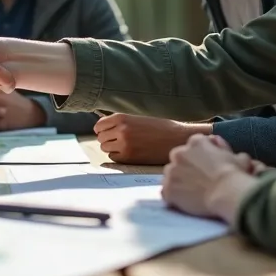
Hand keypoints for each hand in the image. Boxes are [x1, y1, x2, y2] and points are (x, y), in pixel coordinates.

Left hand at [95, 113, 210, 164]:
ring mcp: (124, 144)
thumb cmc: (160, 127)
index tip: (106, 132)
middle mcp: (120, 130)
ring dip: (112, 148)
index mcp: (122, 118)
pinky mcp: (129, 157)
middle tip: (117, 140)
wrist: (176, 139)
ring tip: (124, 147)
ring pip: (105, 148)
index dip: (102, 129)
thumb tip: (104, 127)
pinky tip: (129, 153)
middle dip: (107, 139)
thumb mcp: (138, 119)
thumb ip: (121, 122)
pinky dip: (118, 156)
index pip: (99, 125)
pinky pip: (113, 158)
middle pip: (101, 137)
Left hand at [162, 134, 256, 222]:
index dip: (201, 158)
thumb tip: (219, 144)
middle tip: (199, 181)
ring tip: (193, 192)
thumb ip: (225, 149)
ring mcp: (171, 171)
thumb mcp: (237, 156)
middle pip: (179, 159)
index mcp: (196, 142)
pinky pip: (167, 192)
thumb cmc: (235, 174)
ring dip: (179, 182)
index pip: (194, 147)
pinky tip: (185, 202)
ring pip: (171, 175)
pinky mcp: (168, 189)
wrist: (227, 193)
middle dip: (186, 168)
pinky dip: (174, 197)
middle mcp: (179, 153)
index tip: (207, 168)